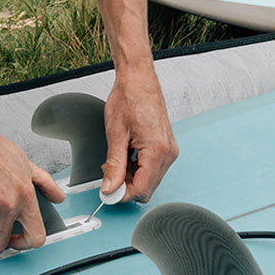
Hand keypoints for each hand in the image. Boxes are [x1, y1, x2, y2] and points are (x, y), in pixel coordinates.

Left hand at [100, 67, 177, 202]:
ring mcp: (169, 150)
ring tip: (116, 157)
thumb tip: (109, 188)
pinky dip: (137, 168)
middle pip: (147, 188)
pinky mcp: (166, 147)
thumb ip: (114, 165)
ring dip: (131, 176)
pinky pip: (152, 168)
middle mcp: (168, 153)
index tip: (105, 191)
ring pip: (149, 180)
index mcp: (157, 150)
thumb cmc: (128, 98)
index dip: (121, 194)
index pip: (141, 190)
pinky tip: (126, 154)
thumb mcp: (115, 134)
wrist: (138, 79)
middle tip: (108, 171)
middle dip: (126, 185)